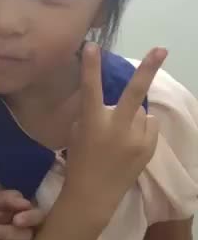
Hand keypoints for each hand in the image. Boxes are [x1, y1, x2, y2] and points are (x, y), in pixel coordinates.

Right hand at [65, 44, 166, 222]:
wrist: (93, 194)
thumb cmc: (79, 161)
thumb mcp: (77, 133)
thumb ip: (93, 115)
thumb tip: (110, 102)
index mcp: (92, 123)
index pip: (90, 89)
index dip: (90, 67)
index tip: (91, 45)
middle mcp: (116, 128)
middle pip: (134, 93)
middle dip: (148, 69)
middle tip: (162, 48)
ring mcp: (136, 139)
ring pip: (141, 112)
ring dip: (133, 116)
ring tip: (121, 135)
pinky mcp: (149, 148)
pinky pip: (150, 126)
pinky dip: (142, 129)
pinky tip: (130, 143)